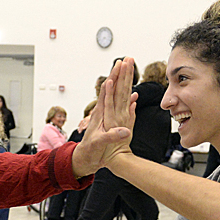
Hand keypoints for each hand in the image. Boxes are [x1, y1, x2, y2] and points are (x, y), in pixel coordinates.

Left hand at [72, 58, 135, 177]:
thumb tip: (125, 130)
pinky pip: (120, 106)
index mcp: (101, 114)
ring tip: (128, 70)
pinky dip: (128, 99)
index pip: (108, 90)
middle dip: (119, 73)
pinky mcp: (110, 121)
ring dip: (123, 81)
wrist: (85, 159)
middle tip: (126, 60)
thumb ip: (111, 136)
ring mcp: (107, 115)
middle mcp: (104, 111)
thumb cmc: (90, 151)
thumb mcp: (99, 144)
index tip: (121, 65)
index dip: (115, 77)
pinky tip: (134, 96)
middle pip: (112, 87)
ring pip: (116, 94)